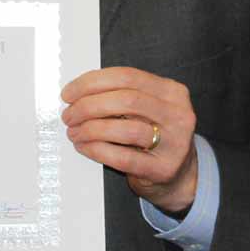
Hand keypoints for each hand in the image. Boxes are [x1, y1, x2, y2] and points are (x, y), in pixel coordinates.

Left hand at [61, 67, 198, 212]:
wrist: (180, 174)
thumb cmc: (156, 136)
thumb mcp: (148, 108)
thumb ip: (121, 95)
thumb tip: (79, 92)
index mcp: (171, 91)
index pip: (127, 76)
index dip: (92, 82)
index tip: (70, 92)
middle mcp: (178, 114)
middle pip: (125, 100)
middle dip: (88, 106)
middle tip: (69, 114)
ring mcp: (174, 143)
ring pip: (125, 129)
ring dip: (91, 129)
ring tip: (75, 132)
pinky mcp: (163, 168)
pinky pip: (123, 157)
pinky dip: (97, 150)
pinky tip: (85, 147)